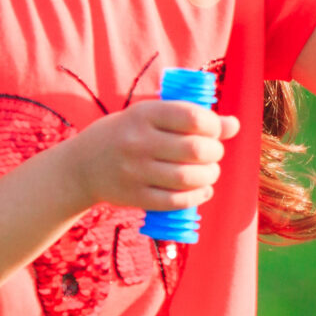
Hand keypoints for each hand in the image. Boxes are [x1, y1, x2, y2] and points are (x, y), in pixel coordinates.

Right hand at [68, 99, 239, 212]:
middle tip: (213, 154)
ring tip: (210, 172)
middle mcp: (138, 142)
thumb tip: (234, 125)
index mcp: (144, 114)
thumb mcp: (152, 117)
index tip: (214, 131)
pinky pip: (175, 201)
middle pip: (195, 150)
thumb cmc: (128, 135)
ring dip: (209, 176)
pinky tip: (202, 190)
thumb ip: (191, 118)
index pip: (192, 117)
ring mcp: (134, 171)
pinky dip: (196, 197)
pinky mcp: (133, 196)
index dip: (214, 125)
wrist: (81, 165)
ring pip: (188, 178)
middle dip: (215, 153)